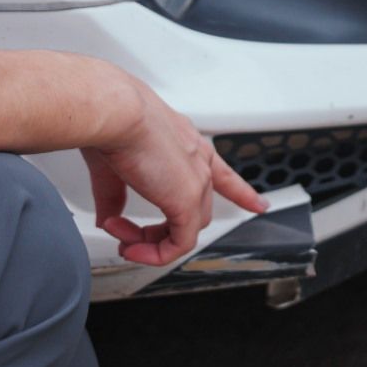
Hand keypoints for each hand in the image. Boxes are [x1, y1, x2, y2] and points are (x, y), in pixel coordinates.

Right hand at [83, 76, 267, 266]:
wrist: (117, 113)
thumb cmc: (114, 122)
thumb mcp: (115, 162)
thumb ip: (114, 196)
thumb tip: (108, 218)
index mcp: (187, 144)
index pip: (223, 174)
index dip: (241, 192)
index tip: (259, 204)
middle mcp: (199, 160)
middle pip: (196, 210)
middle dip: (160, 231)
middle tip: (128, 236)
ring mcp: (197, 181)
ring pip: (187, 229)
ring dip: (151, 243)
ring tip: (123, 240)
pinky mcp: (187, 200)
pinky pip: (180, 242)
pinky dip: (155, 252)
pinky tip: (131, 247)